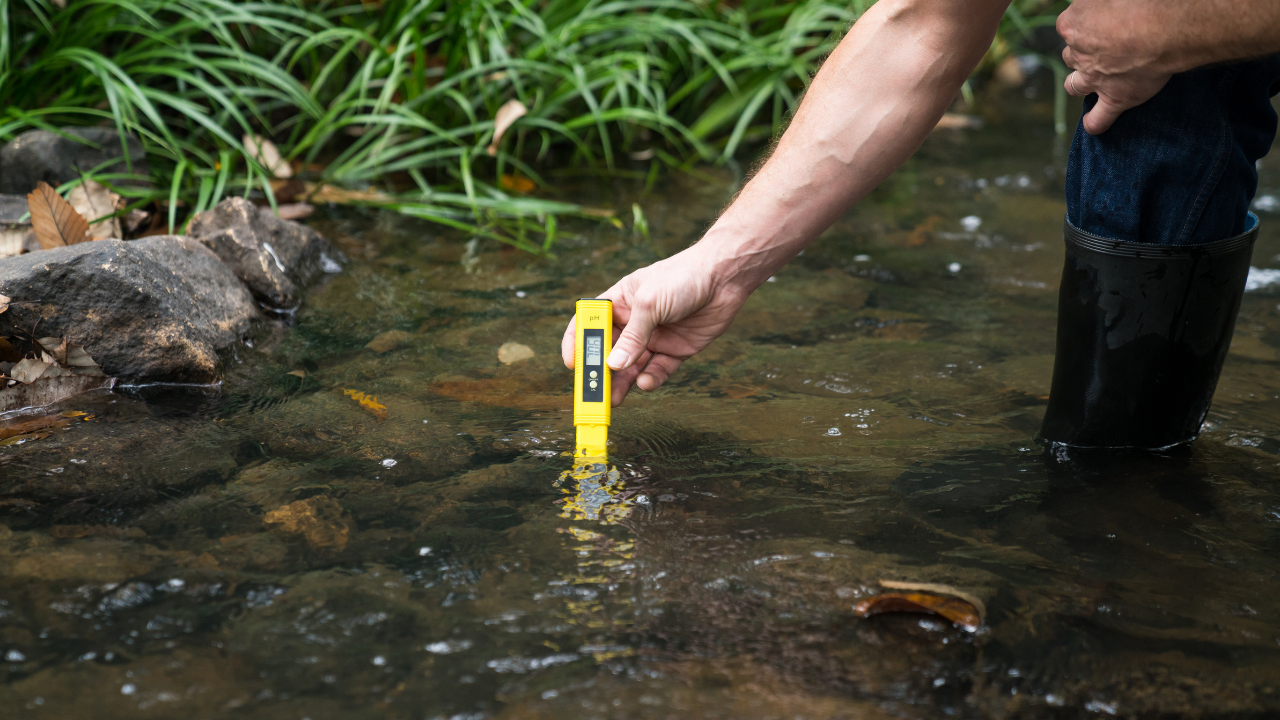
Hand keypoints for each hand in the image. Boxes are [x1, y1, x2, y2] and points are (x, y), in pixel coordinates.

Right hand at [561, 246, 750, 405]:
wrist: (724, 277)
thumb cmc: (682, 277)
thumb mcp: (650, 303)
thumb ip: (632, 335)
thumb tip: (614, 365)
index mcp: (620, 302)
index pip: (589, 323)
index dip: (577, 343)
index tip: (572, 365)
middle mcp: (633, 322)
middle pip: (609, 351)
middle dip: (601, 372)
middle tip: (594, 393)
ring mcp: (654, 337)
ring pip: (631, 367)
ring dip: (622, 384)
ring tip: (614, 400)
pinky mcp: (675, 350)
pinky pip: (658, 370)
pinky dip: (651, 380)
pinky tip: (646, 383)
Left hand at [1058, 0, 1173, 134]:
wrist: (1164, 27)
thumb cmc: (1143, 1)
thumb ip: (1099, 2)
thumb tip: (1102, 4)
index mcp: (1073, 23)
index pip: (1069, 25)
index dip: (1085, 24)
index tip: (1101, 21)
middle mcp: (1078, 53)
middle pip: (1071, 54)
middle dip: (1082, 52)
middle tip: (1105, 46)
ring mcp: (1093, 78)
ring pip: (1074, 84)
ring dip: (1080, 83)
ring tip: (1092, 81)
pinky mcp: (1114, 98)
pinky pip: (1099, 118)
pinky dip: (1094, 123)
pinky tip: (1092, 125)